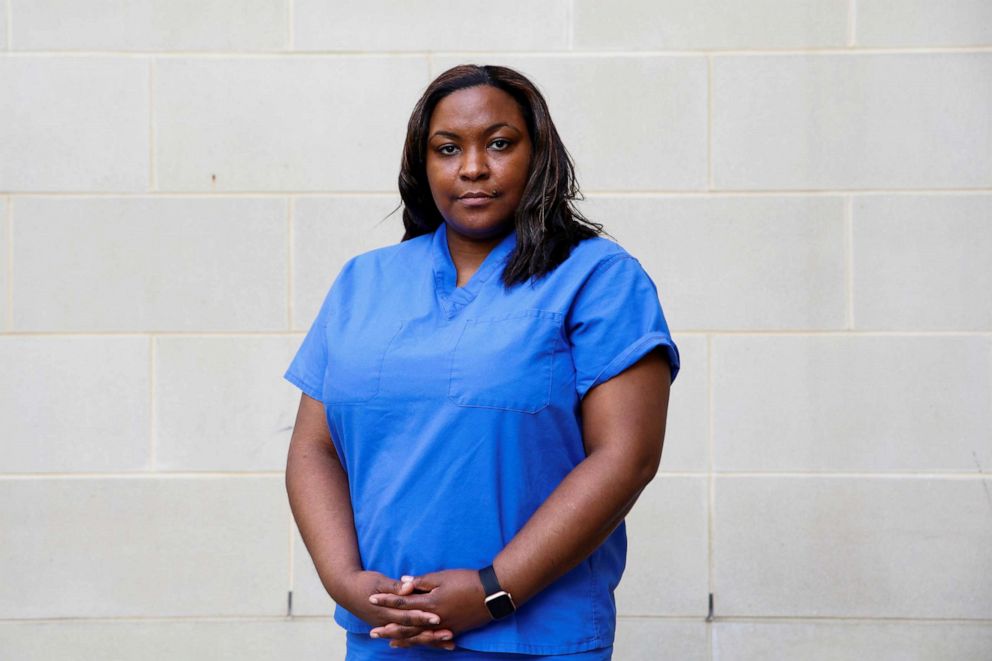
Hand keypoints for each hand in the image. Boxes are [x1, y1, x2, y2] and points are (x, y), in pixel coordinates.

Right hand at [338, 570, 454, 649]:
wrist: (346, 591)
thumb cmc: (364, 583)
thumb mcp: (378, 581)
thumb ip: (394, 586)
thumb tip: (408, 587)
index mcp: (385, 610)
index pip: (406, 616)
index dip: (422, 617)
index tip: (438, 618)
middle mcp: (387, 622)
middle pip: (412, 630)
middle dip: (431, 633)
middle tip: (449, 634)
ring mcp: (388, 626)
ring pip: (412, 637)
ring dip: (430, 640)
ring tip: (449, 642)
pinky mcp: (390, 626)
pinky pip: (409, 637)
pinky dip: (422, 640)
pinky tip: (437, 642)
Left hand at [369, 569, 492, 648]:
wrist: (492, 593)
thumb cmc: (467, 581)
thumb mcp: (443, 576)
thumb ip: (422, 581)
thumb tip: (403, 583)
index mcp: (430, 603)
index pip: (402, 603)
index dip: (386, 601)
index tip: (371, 599)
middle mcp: (434, 619)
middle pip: (406, 625)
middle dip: (388, 628)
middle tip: (372, 632)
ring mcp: (444, 627)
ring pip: (419, 636)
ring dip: (402, 639)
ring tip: (389, 642)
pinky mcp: (453, 630)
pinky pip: (433, 640)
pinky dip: (422, 643)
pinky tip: (417, 644)